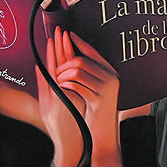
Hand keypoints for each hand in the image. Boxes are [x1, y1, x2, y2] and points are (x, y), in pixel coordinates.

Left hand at [40, 27, 122, 166]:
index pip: (91, 51)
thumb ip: (85, 71)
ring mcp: (107, 87)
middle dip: (63, 64)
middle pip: (80, 60)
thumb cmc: (94, 110)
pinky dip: (65, 85)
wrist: (103, 133)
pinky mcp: (99, 99)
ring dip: (62, 76)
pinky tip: (62, 88)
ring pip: (76, 71)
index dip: (78, 42)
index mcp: (109, 71)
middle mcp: (111, 76)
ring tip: (59, 82)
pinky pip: (76, 85)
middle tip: (56, 72)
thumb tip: (69, 52)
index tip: (66, 33)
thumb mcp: (91, 87)